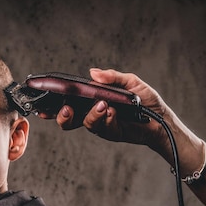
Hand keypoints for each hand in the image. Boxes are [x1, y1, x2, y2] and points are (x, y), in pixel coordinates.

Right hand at [46, 68, 170, 150]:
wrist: (162, 120)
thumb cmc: (146, 100)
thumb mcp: (130, 82)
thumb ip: (112, 77)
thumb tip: (92, 73)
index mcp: (93, 100)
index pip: (70, 102)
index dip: (55, 106)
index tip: (43, 108)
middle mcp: (94, 113)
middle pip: (69, 119)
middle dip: (63, 117)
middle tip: (67, 110)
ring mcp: (101, 124)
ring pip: (85, 123)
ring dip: (91, 115)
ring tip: (103, 106)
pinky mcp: (111, 133)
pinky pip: (103, 127)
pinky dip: (106, 119)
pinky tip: (113, 112)